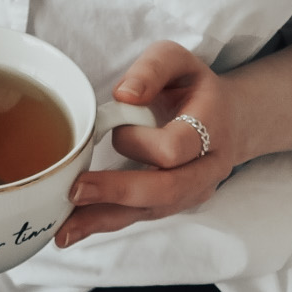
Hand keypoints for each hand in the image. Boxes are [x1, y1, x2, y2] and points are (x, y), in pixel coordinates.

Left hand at [55, 41, 242, 248]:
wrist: (227, 119)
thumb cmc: (192, 87)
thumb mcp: (177, 60)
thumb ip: (151, 69)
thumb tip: (124, 95)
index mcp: (211, 127)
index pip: (175, 147)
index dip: (140, 142)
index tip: (114, 129)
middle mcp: (207, 167)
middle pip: (166, 190)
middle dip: (118, 192)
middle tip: (76, 190)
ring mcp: (192, 191)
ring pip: (149, 211)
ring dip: (104, 220)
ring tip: (63, 231)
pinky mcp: (172, 204)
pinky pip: (138, 217)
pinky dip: (104, 223)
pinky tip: (73, 231)